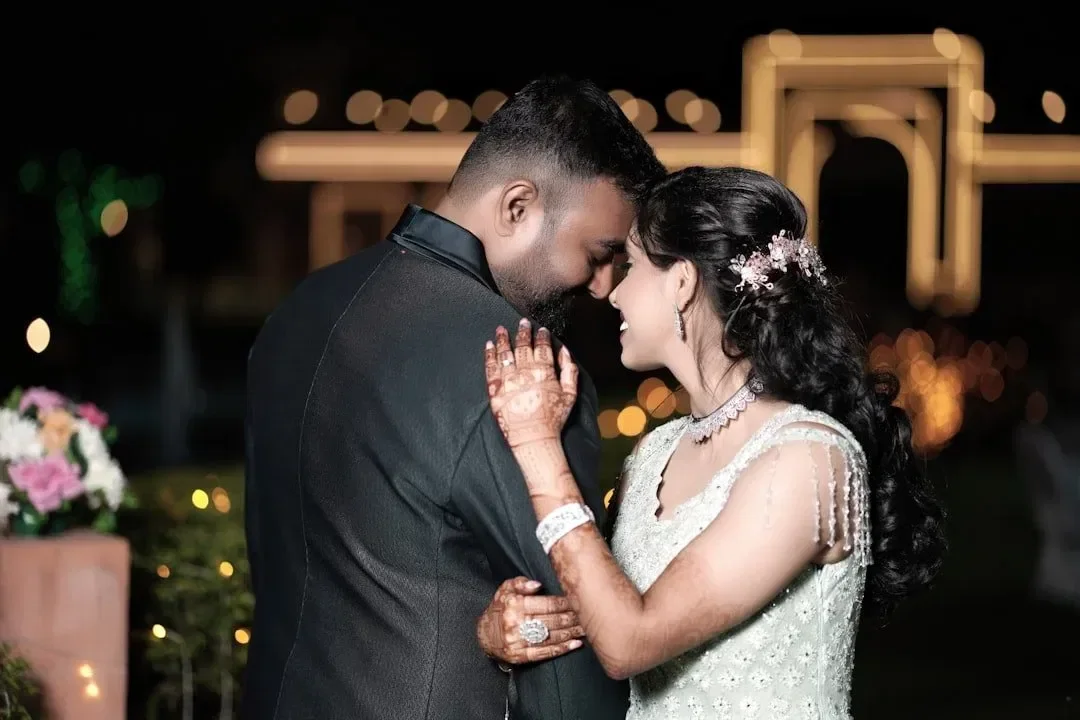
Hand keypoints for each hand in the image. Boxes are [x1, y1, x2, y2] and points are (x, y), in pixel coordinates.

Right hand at [476, 576, 584, 664]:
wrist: (484, 634)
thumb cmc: (499, 608)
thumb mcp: (505, 589)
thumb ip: (521, 583)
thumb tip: (538, 584)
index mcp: (514, 604)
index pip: (546, 604)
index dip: (565, 603)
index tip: (579, 601)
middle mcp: (516, 623)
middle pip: (552, 621)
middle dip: (572, 618)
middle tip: (588, 615)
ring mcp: (518, 642)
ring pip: (551, 637)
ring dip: (571, 633)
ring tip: (587, 629)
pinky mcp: (520, 656)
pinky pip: (544, 652)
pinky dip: (562, 649)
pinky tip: (575, 644)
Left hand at [484, 319, 578, 448]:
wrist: (533, 438)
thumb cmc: (554, 419)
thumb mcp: (570, 395)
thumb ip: (569, 371)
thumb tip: (564, 351)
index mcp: (543, 373)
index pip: (542, 349)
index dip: (541, 337)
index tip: (540, 329)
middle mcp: (524, 374)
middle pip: (523, 348)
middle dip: (523, 333)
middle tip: (522, 322)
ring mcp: (508, 382)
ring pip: (505, 355)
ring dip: (503, 340)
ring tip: (501, 329)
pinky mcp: (495, 392)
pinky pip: (490, 369)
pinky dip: (490, 355)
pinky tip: (489, 345)